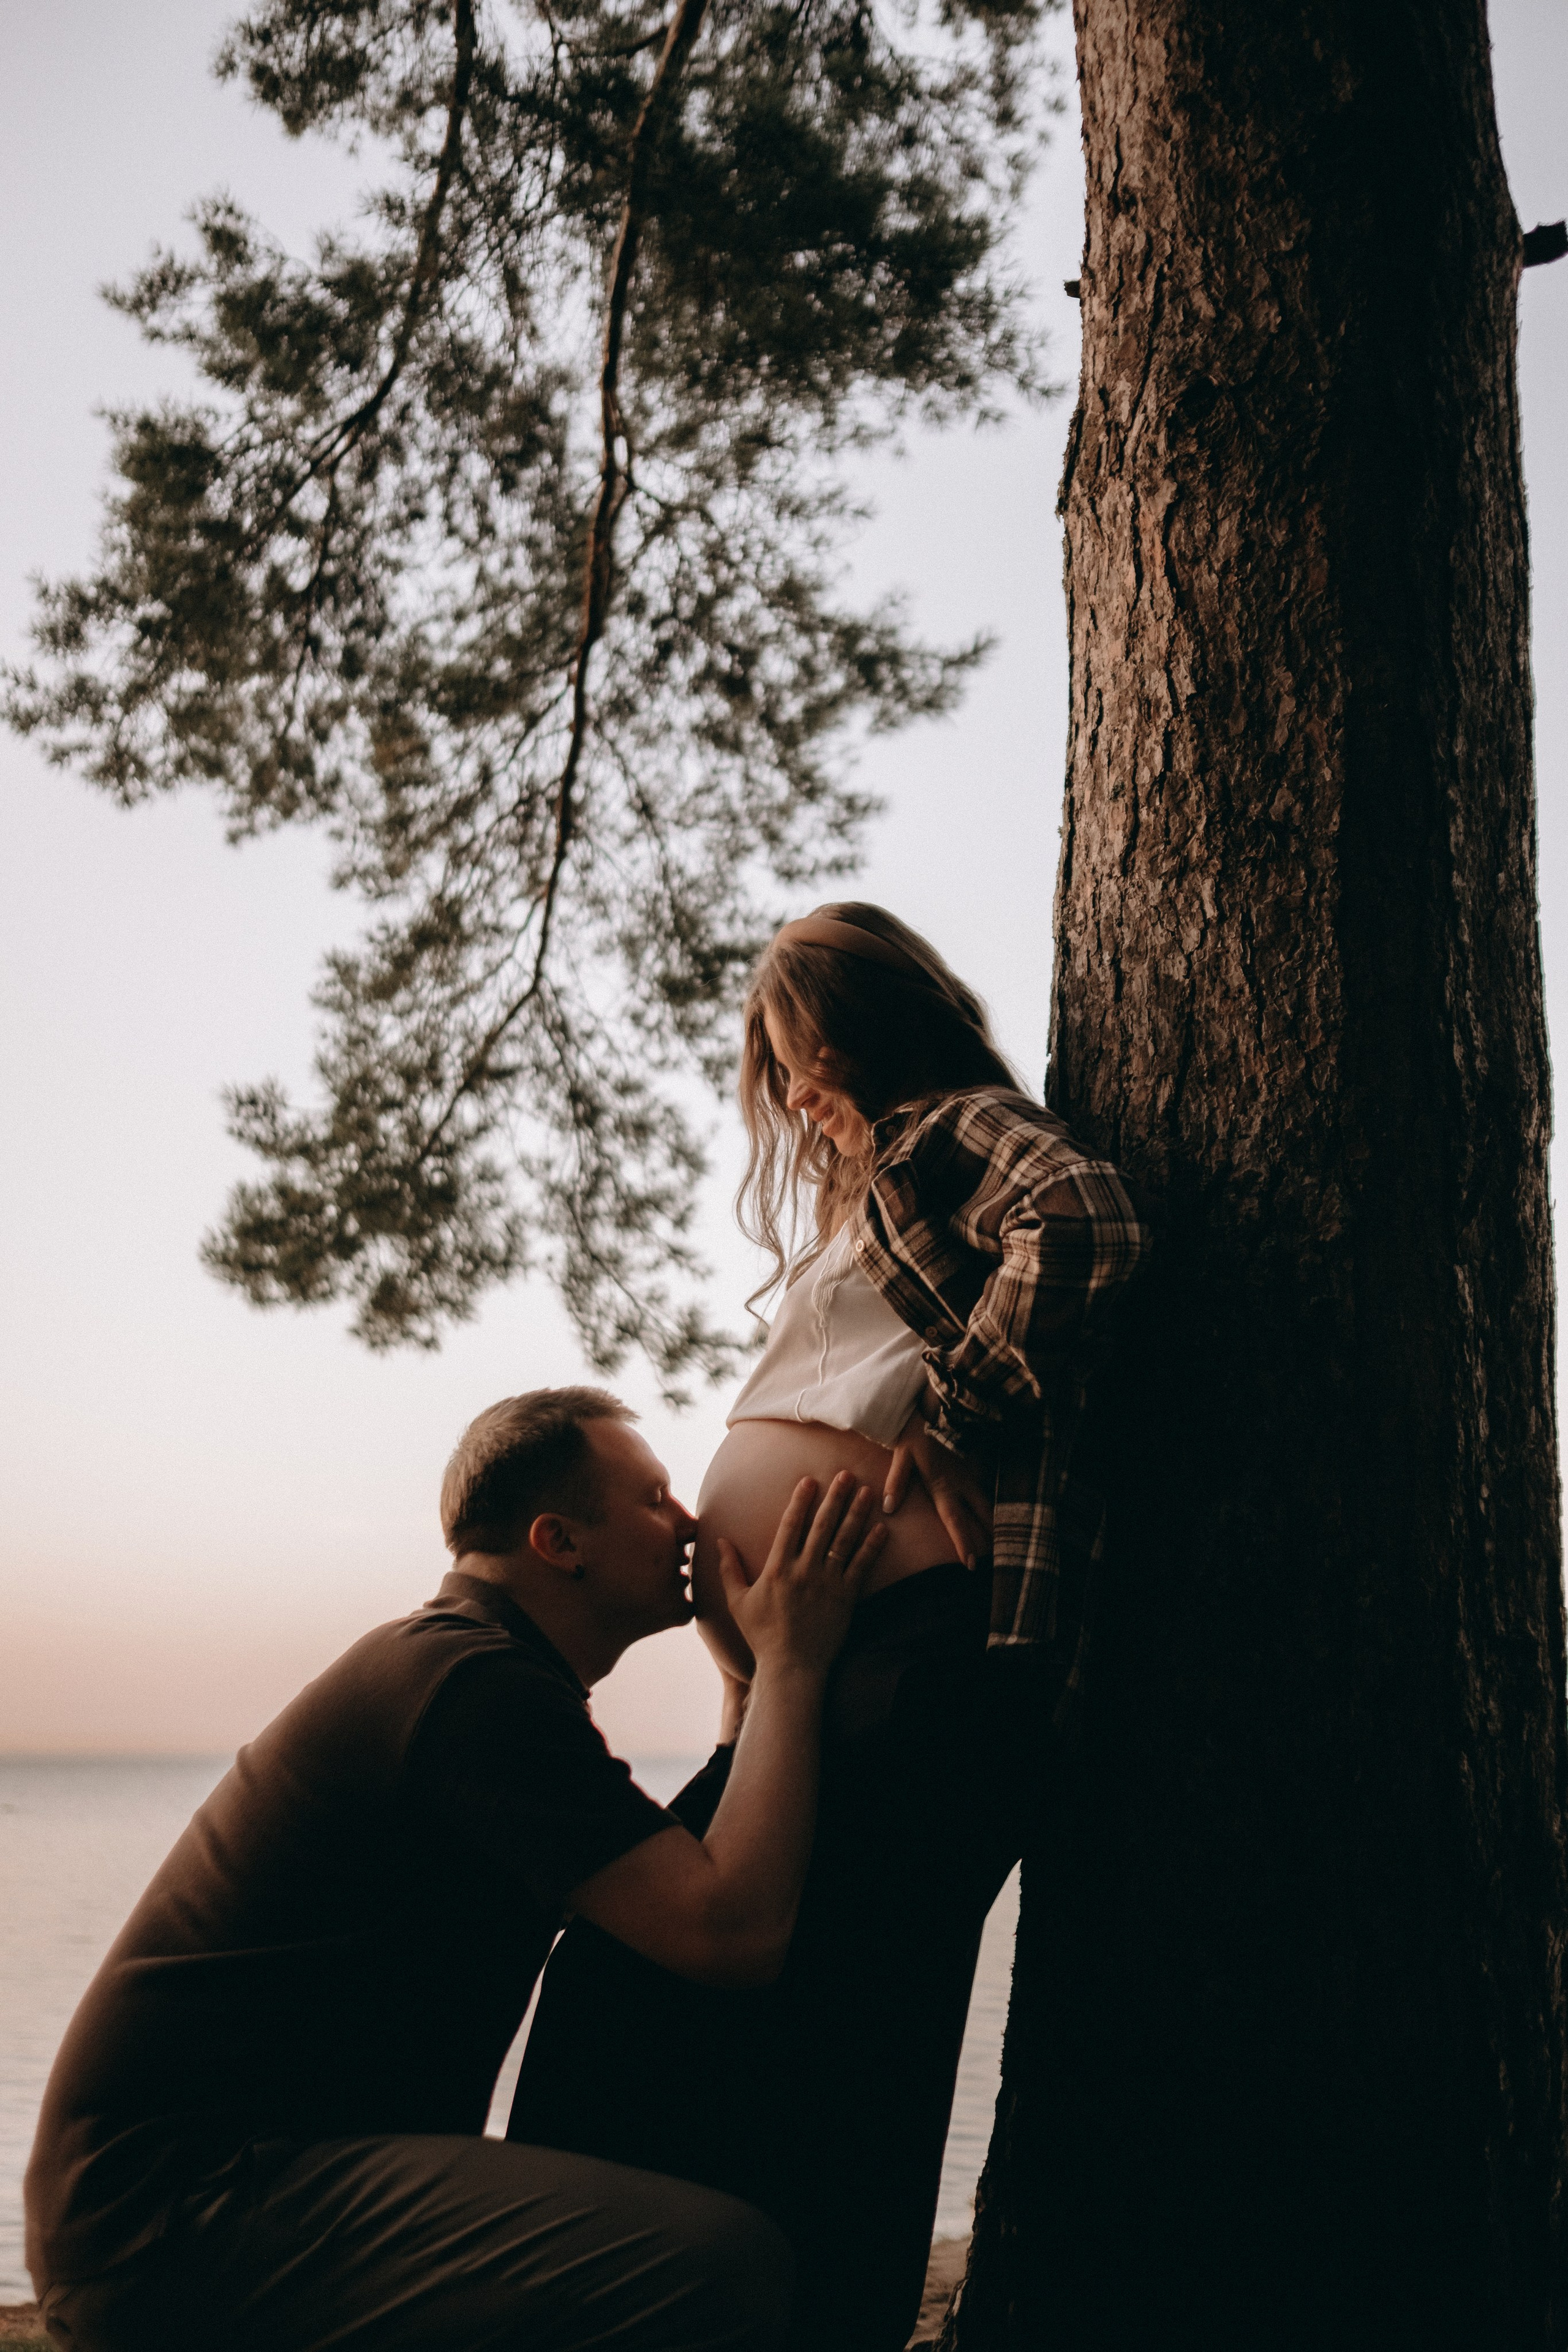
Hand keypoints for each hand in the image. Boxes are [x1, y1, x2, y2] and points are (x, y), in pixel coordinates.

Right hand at [718, 1471, 885, 1678]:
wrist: (792, 1666)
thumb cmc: (762, 1635)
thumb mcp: (738, 1602)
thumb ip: (729, 1569)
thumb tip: (720, 1540)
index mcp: (778, 1569)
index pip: (790, 1526)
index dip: (801, 1501)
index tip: (810, 1480)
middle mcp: (804, 1570)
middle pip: (822, 1526)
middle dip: (835, 1497)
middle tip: (846, 1475)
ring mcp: (827, 1583)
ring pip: (844, 1541)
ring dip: (856, 1514)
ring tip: (866, 1491)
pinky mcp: (846, 1597)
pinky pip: (861, 1566)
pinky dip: (872, 1547)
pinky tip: (881, 1529)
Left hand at [883, 1396, 991, 1569]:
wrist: (939, 1401)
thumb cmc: (918, 1427)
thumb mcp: (902, 1453)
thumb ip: (897, 1481)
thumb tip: (889, 1508)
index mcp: (943, 1484)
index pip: (954, 1520)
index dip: (963, 1542)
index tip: (971, 1564)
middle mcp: (961, 1482)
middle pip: (980, 1514)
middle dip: (989, 1536)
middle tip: (997, 1557)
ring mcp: (970, 1472)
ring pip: (986, 1500)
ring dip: (993, 1519)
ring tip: (1001, 1538)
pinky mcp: (972, 1462)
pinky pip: (985, 1486)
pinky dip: (990, 1500)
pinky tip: (994, 1508)